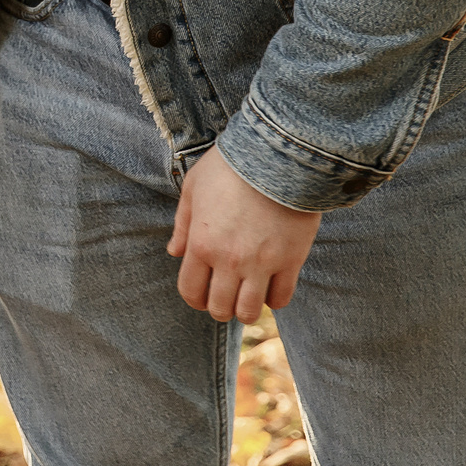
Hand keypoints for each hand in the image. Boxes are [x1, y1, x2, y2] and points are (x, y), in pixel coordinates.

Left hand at [167, 148, 322, 323]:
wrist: (277, 154)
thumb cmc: (230, 166)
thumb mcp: (194, 187)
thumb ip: (182, 224)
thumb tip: (174, 252)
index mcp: (202, 243)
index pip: (191, 291)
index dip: (194, 299)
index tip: (202, 294)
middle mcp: (229, 260)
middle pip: (220, 308)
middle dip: (219, 307)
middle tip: (225, 296)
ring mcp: (261, 263)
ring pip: (250, 311)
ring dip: (246, 309)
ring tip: (248, 296)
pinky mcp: (291, 260)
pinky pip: (281, 298)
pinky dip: (274, 299)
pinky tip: (271, 285)